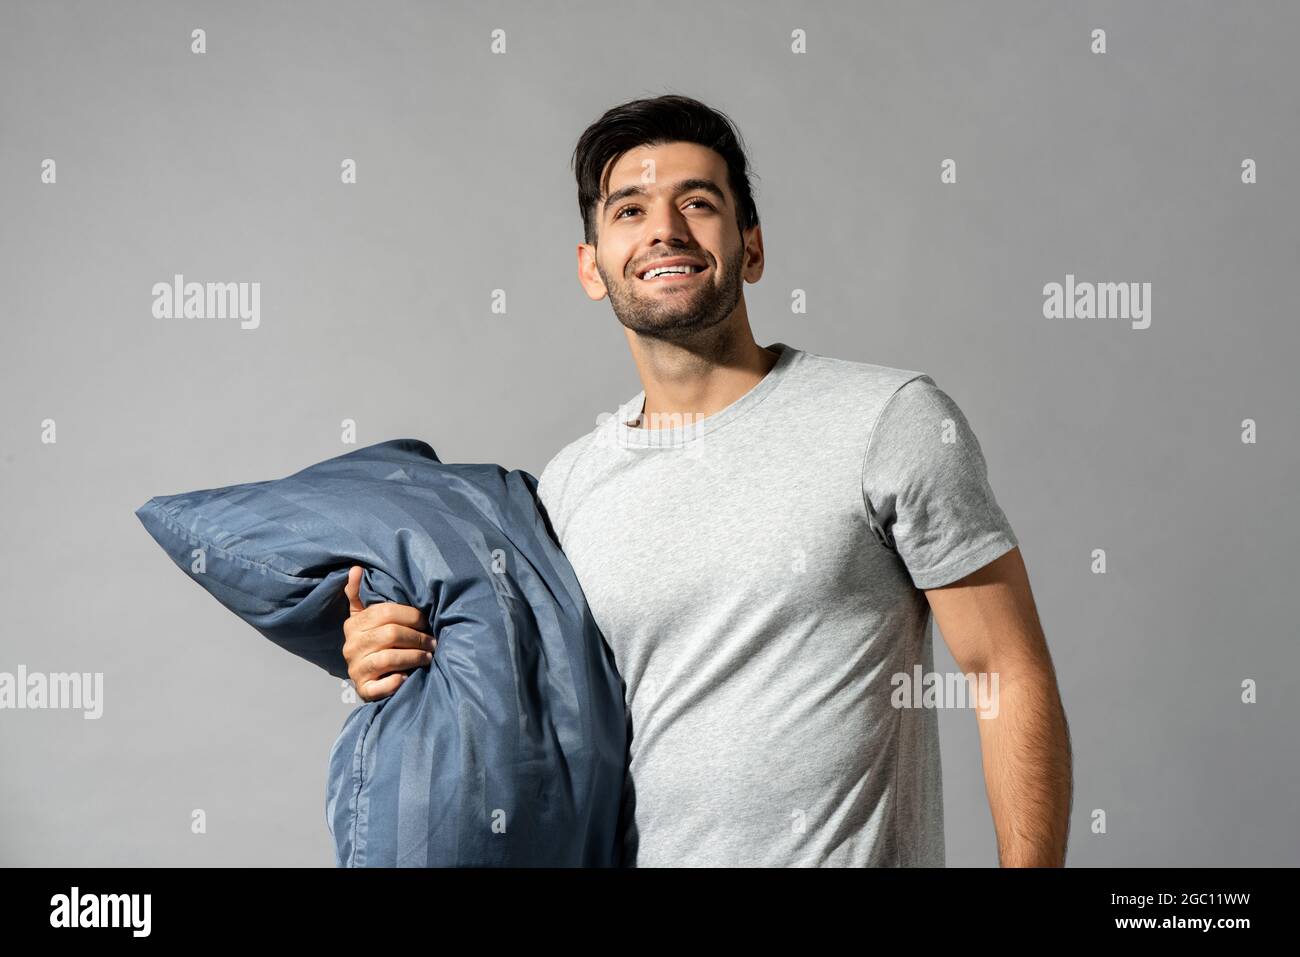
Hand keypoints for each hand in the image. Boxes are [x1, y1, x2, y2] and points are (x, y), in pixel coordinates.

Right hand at [341, 566, 435, 701]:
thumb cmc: (374, 641)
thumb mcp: (365, 616)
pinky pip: (379, 686)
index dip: (411, 616)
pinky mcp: (363, 689)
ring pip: (388, 658)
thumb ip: (359, 594)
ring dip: (414, 657)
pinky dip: (394, 682)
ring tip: (429, 656)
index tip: (427, 621)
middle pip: (390, 634)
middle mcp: (351, 646)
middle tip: (434, 641)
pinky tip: (406, 678)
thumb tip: (355, 568)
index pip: (385, 612)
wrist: (367, 678)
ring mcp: (355, 668)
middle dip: (417, 637)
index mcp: (353, 624)